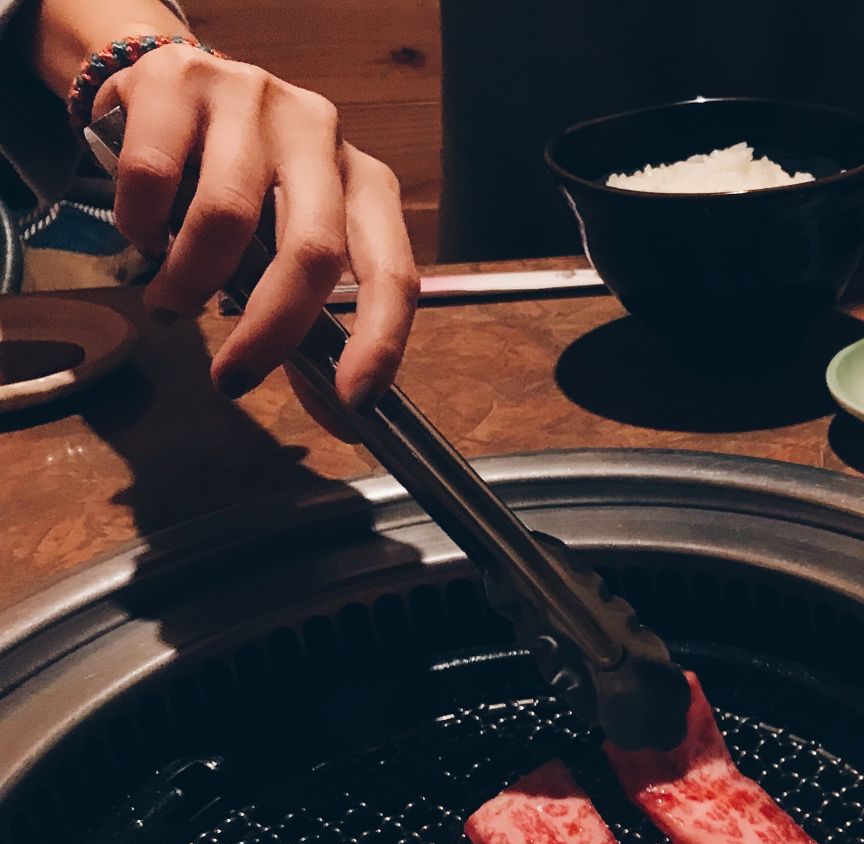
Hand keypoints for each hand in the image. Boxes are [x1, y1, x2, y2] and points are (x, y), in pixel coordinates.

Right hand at [96, 45, 416, 420]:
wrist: (174, 83)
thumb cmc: (243, 182)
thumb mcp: (287, 242)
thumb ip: (311, 319)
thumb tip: (336, 412)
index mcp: (367, 182)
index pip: (392, 269)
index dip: (380, 339)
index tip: (355, 400)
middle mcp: (322, 134)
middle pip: (312, 251)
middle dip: (271, 330)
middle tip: (234, 379)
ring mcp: (254, 98)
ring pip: (225, 216)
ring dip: (190, 282)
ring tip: (172, 303)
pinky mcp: (180, 79)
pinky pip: (153, 176)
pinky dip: (141, 225)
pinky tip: (143, 233)